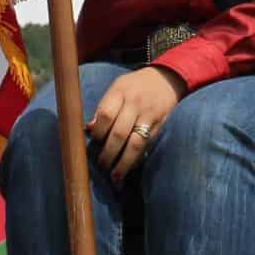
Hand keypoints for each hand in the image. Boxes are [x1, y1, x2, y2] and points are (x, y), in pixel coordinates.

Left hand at [88, 66, 180, 183]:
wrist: (166, 78)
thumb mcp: (117, 87)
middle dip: (108, 153)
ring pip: (135, 144)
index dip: (97, 132)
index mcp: (120, 91)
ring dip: (123, 163)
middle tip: (101, 165)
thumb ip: (104, 107)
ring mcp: (148, 116)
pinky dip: (136, 159)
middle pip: (119, 133)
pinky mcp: (158, 126)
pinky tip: (129, 168)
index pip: (106, 114)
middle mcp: (135, 104)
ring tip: (115, 177)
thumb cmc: (135, 84)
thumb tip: (88, 129)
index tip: (93, 141)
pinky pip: (146, 145)